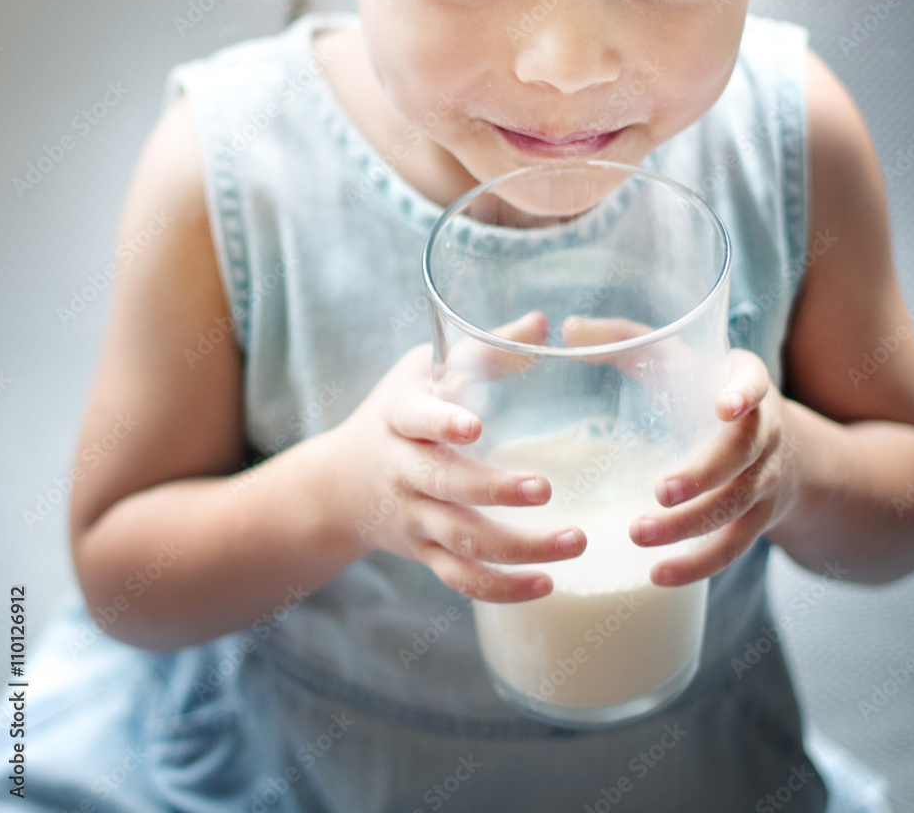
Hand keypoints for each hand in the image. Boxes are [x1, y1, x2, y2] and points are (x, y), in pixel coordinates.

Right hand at [329, 322, 586, 602]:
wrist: (338, 486)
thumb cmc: (399, 412)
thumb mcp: (427, 370)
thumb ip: (485, 349)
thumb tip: (546, 324)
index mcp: (400, 417)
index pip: (415, 419)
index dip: (441, 423)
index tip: (474, 427)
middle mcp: (403, 471)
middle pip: (444, 486)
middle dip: (493, 490)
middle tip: (544, 488)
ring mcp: (413, 518)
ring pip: (462, 540)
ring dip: (518, 548)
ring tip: (575, 542)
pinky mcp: (425, 554)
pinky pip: (461, 580)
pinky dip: (502, 589)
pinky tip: (547, 586)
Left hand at [628, 348, 802, 584]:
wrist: (780, 444)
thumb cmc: (703, 388)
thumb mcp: (672, 355)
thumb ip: (622, 337)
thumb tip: (566, 329)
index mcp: (744, 382)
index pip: (755, 382)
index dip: (744, 394)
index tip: (725, 407)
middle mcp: (764, 431)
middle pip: (743, 456)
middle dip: (703, 475)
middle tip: (659, 492)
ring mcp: (764, 479)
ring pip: (736, 507)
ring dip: (690, 526)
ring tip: (638, 535)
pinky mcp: (756, 519)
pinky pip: (734, 547)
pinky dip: (699, 565)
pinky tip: (658, 575)